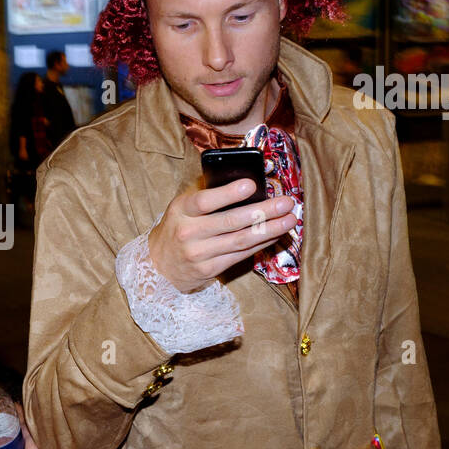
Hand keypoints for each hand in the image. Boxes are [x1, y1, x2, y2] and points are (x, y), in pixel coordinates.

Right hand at [148, 179, 297, 292]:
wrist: (158, 265)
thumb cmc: (177, 227)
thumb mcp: (181, 207)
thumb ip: (204, 192)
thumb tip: (240, 177)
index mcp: (180, 211)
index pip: (205, 201)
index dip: (228, 193)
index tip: (251, 184)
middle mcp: (188, 233)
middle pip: (230, 222)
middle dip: (263, 211)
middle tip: (286, 203)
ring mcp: (199, 254)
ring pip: (241, 241)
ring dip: (270, 229)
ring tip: (290, 219)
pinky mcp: (209, 270)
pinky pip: (241, 255)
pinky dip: (261, 244)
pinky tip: (275, 235)